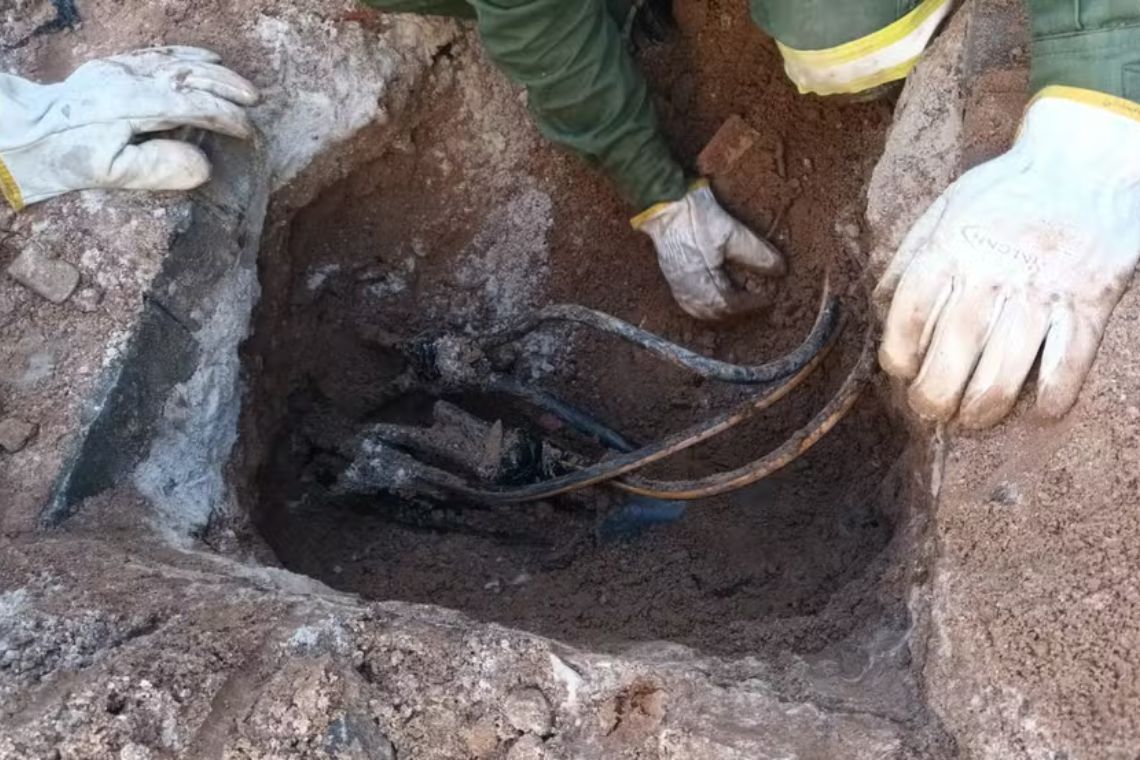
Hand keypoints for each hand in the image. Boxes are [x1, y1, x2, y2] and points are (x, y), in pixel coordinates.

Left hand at [0, 46, 258, 208]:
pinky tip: (206, 59)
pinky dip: (187, 55)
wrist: (24, 131)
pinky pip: (159, 54)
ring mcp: (122, 68)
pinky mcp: (114, 66)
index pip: (193, 105)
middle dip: (228, 89)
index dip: (225, 117)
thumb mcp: (110, 172)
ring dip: (215, 72)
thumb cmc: (68, 157)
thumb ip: (157, 168)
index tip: (248, 131)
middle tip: (256, 103)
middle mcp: (131, 79)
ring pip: (178, 62)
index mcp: (134, 104)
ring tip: (243, 85)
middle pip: (190, 77)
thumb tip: (204, 166)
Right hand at [635, 181, 785, 319]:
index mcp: (702, 282)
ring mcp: (677, 283)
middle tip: (754, 301)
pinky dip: (704, 304)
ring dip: (719, 310)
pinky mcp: (672, 275)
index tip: (767, 297)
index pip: (730, 304)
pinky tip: (713, 294)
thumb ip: (756, 253)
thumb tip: (779, 269)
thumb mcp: (732, 233)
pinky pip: (689, 301)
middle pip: (714, 312)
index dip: (751, 303)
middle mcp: (687, 288)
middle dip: (736, 310)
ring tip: (736, 301)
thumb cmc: (695, 217)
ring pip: (699, 310)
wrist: (665, 204)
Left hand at [876, 90, 1139, 427]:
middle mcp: (989, 276)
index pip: (907, 322)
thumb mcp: (943, 210)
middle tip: (933, 409)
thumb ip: (910, 260)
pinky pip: (1065, 370)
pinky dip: (1047, 401)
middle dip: (933, 400)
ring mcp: (1040, 293)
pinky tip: (1035, 409)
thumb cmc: (1007, 190)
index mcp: (947, 251)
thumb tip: (881, 311)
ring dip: (980, 412)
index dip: (898, 359)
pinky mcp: (1088, 305)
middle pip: (948, 362)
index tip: (902, 372)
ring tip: (972, 418)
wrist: (1087, 160)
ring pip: (1000, 378)